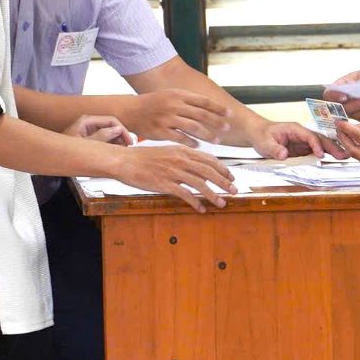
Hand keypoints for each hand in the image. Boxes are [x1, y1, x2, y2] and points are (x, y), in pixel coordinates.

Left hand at [62, 115, 132, 145]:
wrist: (51, 158)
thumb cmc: (64, 151)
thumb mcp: (86, 144)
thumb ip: (103, 137)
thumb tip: (118, 130)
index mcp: (87, 121)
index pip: (111, 120)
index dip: (122, 130)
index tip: (129, 141)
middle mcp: (88, 124)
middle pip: (110, 126)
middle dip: (120, 136)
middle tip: (127, 147)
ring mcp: (87, 131)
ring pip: (107, 133)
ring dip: (115, 142)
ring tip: (121, 152)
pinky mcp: (87, 139)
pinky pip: (102, 139)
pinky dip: (109, 145)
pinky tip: (113, 152)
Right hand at [113, 145, 237, 212]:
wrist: (125, 161)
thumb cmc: (143, 157)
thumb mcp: (166, 151)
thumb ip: (182, 157)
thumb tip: (196, 164)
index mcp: (182, 151)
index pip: (208, 159)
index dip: (222, 169)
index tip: (231, 177)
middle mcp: (180, 160)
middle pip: (209, 171)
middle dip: (224, 182)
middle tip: (234, 191)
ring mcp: (173, 172)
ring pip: (200, 184)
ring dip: (213, 195)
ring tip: (222, 203)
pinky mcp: (164, 183)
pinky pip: (185, 194)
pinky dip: (195, 202)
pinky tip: (201, 209)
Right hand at [128, 88, 229, 145]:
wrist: (132, 111)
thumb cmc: (154, 104)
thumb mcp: (171, 95)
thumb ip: (189, 100)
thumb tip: (210, 105)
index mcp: (179, 95)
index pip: (203, 101)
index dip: (218, 108)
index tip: (230, 114)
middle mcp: (174, 105)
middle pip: (201, 114)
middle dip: (217, 122)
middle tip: (228, 128)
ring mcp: (167, 118)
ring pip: (193, 127)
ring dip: (207, 135)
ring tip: (217, 140)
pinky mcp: (161, 131)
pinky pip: (180, 138)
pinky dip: (191, 142)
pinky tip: (198, 146)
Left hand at [248, 120, 349, 160]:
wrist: (258, 134)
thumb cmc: (261, 135)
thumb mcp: (264, 143)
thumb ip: (274, 149)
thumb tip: (284, 155)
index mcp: (294, 129)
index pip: (309, 136)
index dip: (316, 145)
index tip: (321, 154)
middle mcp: (302, 134)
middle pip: (319, 139)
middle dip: (331, 146)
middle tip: (343, 154)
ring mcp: (303, 142)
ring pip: (321, 145)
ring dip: (332, 150)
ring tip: (345, 156)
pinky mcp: (302, 149)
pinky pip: (316, 151)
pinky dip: (326, 155)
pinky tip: (335, 159)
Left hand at [334, 120, 359, 171]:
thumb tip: (354, 126)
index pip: (357, 136)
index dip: (346, 128)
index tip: (338, 122)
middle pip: (353, 150)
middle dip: (343, 139)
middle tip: (338, 129)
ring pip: (358, 156)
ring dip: (350, 146)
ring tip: (345, 135)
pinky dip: (359, 151)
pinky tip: (357, 142)